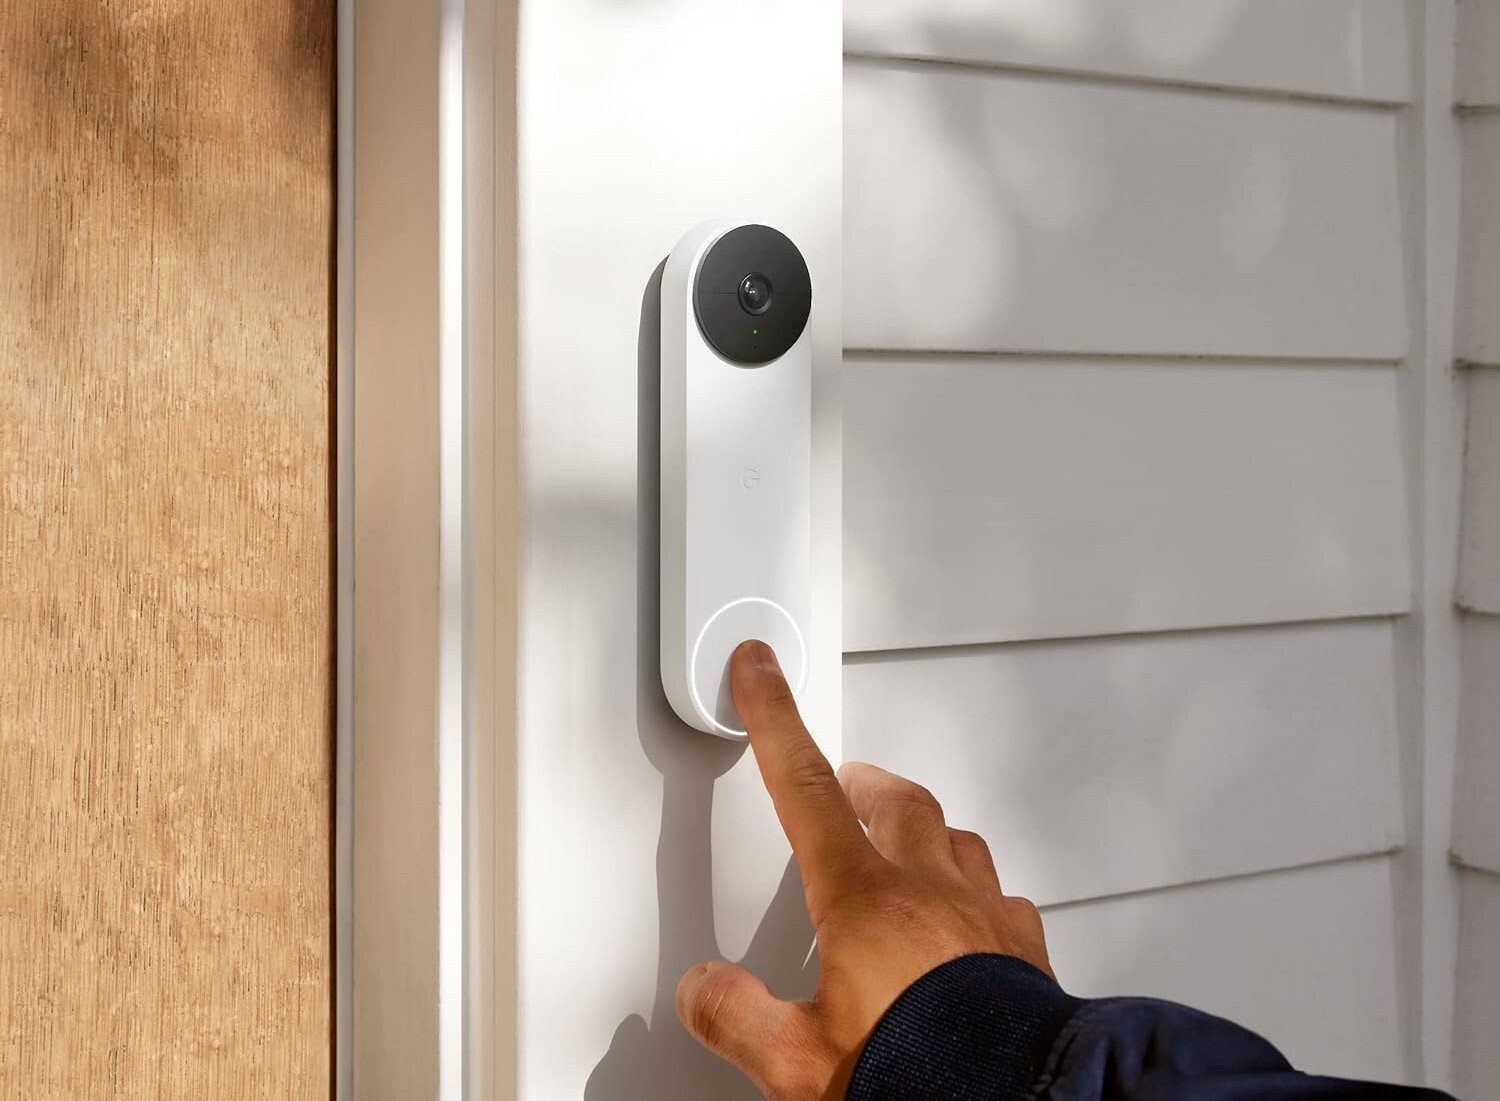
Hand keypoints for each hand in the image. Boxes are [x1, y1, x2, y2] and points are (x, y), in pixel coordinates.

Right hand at [675, 640, 1052, 1099]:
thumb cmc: (919, 1078)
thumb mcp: (798, 1063)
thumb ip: (739, 1017)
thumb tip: (704, 991)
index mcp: (866, 899)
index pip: (805, 787)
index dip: (775, 720)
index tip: (760, 670)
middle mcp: (933, 893)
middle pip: (896, 802)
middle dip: (861, 781)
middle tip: (842, 780)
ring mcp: (988, 919)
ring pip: (958, 840)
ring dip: (924, 829)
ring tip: (908, 838)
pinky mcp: (1029, 955)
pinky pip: (1004, 898)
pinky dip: (980, 892)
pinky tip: (977, 915)